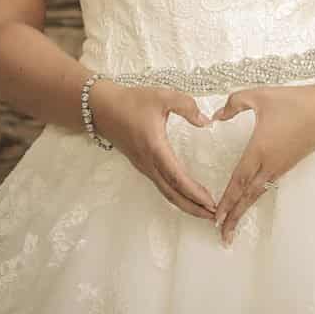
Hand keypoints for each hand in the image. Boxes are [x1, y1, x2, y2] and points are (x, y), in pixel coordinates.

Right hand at [88, 79, 217, 219]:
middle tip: (214, 216)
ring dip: (185, 203)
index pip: (177, 178)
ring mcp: (143, 166)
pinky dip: (176, 194)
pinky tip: (185, 193)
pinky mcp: (141, 164)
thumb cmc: (130, 102)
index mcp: (155, 148)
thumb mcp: (162, 96)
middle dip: (194, 207)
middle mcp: (148, 163)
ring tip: (204, 209)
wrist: (100, 108)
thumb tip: (206, 121)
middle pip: (172, 194)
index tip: (211, 203)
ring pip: (166, 192)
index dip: (194, 192)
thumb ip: (187, 106)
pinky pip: (161, 185)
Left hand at [211, 79, 314, 245]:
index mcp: (260, 149)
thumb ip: (234, 103)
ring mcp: (281, 166)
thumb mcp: (259, 95)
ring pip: (258, 193)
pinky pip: (267, 185)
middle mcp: (270, 163)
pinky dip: (255, 196)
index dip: (226, 200)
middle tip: (221, 236)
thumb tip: (215, 116)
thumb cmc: (293, 101)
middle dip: (234, 216)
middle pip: (248, 195)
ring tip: (232, 224)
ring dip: (244, 209)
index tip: (215, 217)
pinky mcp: (289, 164)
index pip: (239, 180)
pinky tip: (249, 199)